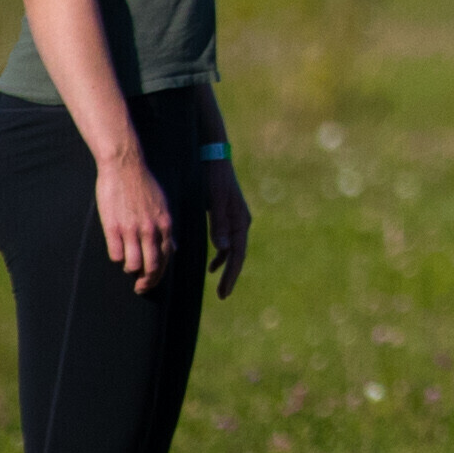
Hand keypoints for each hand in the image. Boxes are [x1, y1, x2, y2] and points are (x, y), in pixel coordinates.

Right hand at [92, 146, 173, 292]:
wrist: (125, 166)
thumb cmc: (144, 185)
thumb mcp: (163, 206)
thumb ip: (167, 229)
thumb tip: (172, 249)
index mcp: (166, 225)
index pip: (167, 259)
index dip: (160, 275)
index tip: (152, 281)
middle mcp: (151, 230)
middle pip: (152, 267)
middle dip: (147, 282)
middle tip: (140, 288)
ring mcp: (132, 229)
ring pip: (133, 264)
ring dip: (130, 270)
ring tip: (127, 268)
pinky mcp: (113, 227)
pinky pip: (115, 254)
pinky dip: (116, 257)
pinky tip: (115, 252)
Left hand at [207, 156, 251, 300]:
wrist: (213, 156)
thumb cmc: (213, 178)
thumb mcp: (215, 201)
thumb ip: (218, 224)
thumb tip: (223, 249)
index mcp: (240, 221)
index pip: (237, 255)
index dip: (231, 275)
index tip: (224, 293)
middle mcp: (241, 222)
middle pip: (238, 255)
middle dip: (230, 276)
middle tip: (223, 295)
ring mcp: (235, 219)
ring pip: (233, 250)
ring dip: (226, 267)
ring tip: (218, 285)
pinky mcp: (227, 215)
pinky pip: (228, 242)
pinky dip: (221, 255)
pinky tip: (212, 264)